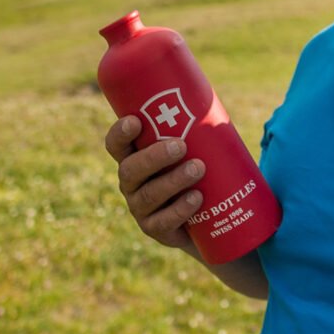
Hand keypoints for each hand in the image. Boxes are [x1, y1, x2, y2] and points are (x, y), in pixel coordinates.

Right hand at [103, 115, 206, 250]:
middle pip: (130, 170)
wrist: (207, 215)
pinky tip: (196, 198)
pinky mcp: (156, 229)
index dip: (120, 134)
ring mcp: (140, 208)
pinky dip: (180, 209)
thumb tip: (217, 104)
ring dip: (173, 180)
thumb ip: (198, 126)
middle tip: (180, 146)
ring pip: (148, 195)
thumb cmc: (199, 169)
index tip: (136, 121)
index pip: (116, 145)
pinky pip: (162, 222)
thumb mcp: (196, 146)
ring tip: (198, 169)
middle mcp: (131, 183)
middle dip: (154, 157)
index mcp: (134, 157)